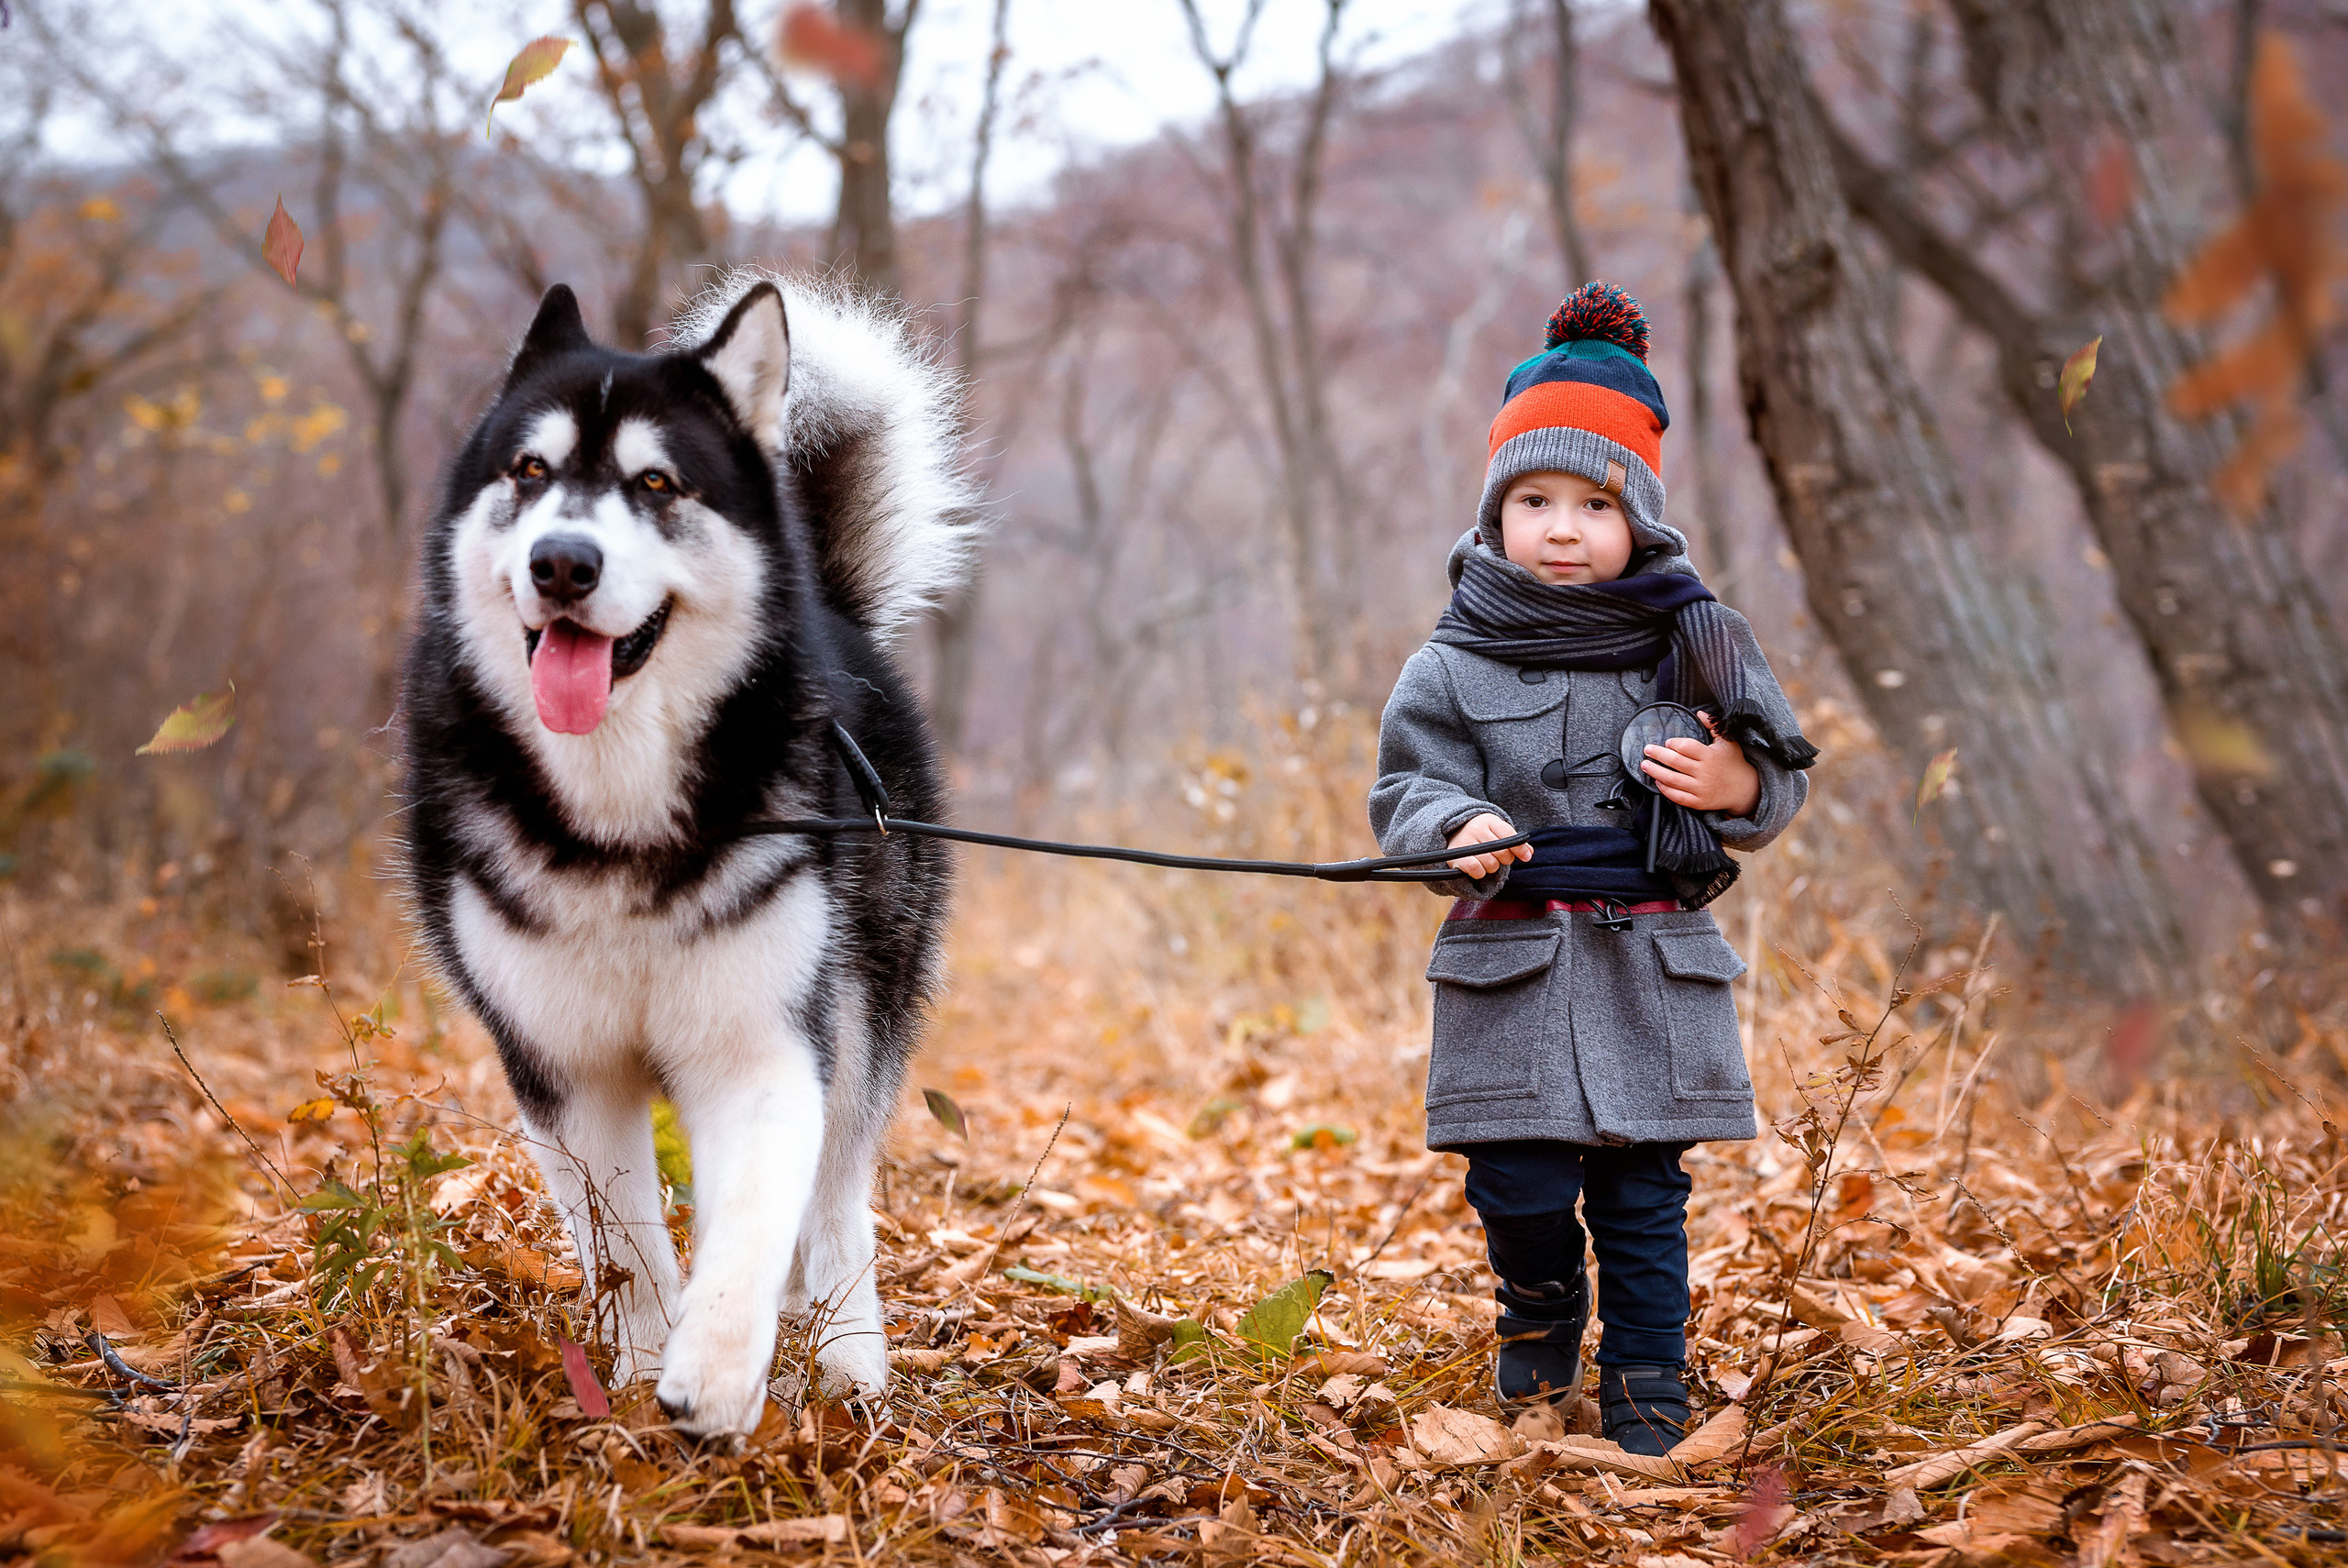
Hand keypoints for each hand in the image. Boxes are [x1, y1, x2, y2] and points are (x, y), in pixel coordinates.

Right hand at [1445, 812, 1534, 878]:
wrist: (1452, 832)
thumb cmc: (1481, 834)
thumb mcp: (1497, 832)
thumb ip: (1514, 842)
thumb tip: (1529, 854)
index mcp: (1488, 820)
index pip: (1510, 835)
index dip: (1520, 849)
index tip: (1526, 857)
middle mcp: (1476, 829)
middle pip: (1502, 852)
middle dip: (1505, 859)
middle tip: (1498, 857)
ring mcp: (1465, 842)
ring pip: (1491, 863)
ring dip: (1492, 867)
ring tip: (1486, 861)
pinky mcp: (1456, 856)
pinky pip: (1476, 869)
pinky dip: (1480, 873)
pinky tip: (1478, 868)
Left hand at [1641, 712, 1761, 815]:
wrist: (1744, 789)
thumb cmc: (1734, 762)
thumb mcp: (1727, 742)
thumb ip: (1713, 726)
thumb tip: (1700, 713)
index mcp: (1711, 756)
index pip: (1687, 747)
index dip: (1674, 743)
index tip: (1667, 742)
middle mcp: (1705, 772)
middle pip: (1675, 762)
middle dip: (1658, 755)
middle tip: (1647, 750)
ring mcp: (1702, 789)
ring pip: (1673, 780)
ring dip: (1655, 772)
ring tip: (1645, 765)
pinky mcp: (1699, 802)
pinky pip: (1678, 797)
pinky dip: (1665, 790)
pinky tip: (1658, 782)